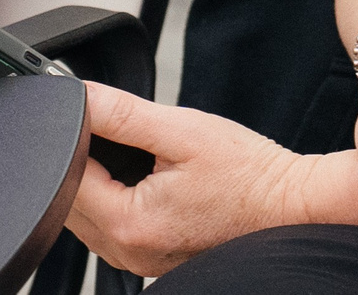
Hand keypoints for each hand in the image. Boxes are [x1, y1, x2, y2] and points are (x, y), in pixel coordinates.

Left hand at [68, 83, 325, 276]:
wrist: (290, 206)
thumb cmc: (248, 174)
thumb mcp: (182, 129)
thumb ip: (122, 113)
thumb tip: (78, 95)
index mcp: (129, 223)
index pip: (67, 176)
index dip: (73, 137)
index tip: (93, 113)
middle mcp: (128, 252)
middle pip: (71, 198)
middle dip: (86, 159)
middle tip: (127, 133)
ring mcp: (138, 260)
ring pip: (89, 214)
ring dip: (101, 180)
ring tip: (143, 156)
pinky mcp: (150, 258)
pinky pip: (112, 226)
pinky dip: (117, 198)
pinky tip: (147, 178)